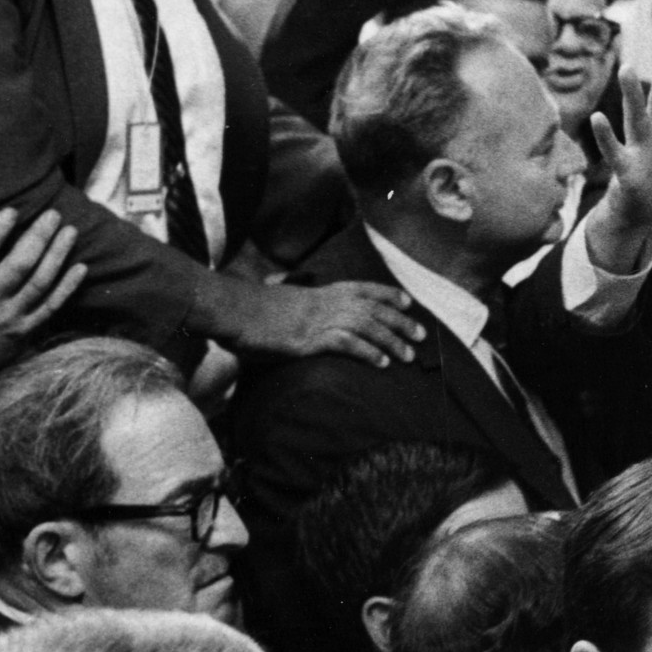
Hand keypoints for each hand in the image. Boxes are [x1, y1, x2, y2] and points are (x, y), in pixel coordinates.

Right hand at [0, 209, 86, 391]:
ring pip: (40, 282)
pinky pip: (52, 305)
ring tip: (69, 231)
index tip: (12, 211)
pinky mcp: (26, 331)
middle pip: (17, 265)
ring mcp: (9, 318)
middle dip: (38, 236)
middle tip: (53, 214)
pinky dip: (68, 286)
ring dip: (58, 254)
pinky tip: (80, 267)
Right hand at [222, 280, 424, 368]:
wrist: (229, 310)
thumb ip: (295, 303)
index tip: (407, 302)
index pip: (362, 288)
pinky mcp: (309, 339)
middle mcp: (324, 302)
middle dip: (400, 321)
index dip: (387, 295)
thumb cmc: (248, 310)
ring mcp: (318, 319)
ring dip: (391, 340)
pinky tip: (381, 363)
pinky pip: (346, 344)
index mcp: (318, 291)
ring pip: (366, 327)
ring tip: (408, 355)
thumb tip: (294, 305)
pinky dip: (368, 352)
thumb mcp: (280, 302)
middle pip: (372, 309)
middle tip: (421, 335)